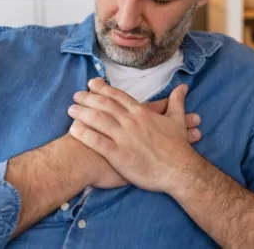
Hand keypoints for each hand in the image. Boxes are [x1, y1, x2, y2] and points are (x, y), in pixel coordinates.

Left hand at [68, 78, 201, 192]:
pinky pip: (97, 142)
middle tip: (76, 95)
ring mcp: (123, 138)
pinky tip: (73, 130)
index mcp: (141, 113)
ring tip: (70, 110)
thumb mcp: (178, 120)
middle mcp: (130, 122)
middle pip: (104, 105)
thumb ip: (176, 102)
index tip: (91, 84)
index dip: (103, 89)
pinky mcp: (118, 155)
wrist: (179, 169)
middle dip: (88, 98)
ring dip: (82, 113)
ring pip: (98, 120)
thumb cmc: (178, 147)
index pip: (118, 96)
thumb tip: (182, 87)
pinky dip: (84, 135)